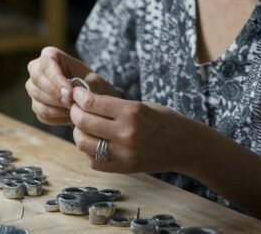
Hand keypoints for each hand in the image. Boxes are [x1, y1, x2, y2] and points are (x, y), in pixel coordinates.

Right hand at [25, 46, 118, 124]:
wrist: (89, 97)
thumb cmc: (90, 83)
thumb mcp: (94, 81)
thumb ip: (87, 85)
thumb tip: (74, 94)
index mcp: (49, 55)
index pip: (47, 65)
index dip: (57, 80)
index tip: (70, 94)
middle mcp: (36, 69)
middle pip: (37, 82)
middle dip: (56, 96)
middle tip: (73, 104)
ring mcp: (33, 88)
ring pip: (38, 100)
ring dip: (58, 109)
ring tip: (75, 110)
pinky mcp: (36, 104)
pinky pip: (42, 114)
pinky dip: (57, 118)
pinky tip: (71, 116)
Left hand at [69, 87, 198, 173]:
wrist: (186, 147)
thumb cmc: (165, 121)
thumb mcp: (141, 106)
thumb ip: (114, 106)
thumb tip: (84, 101)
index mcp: (131, 112)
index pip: (91, 102)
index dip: (78, 96)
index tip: (76, 93)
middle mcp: (125, 133)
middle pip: (83, 122)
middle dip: (75, 112)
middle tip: (76, 108)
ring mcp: (123, 153)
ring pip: (83, 143)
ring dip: (78, 132)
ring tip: (84, 127)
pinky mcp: (123, 168)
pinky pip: (93, 161)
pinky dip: (90, 151)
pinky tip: (97, 143)